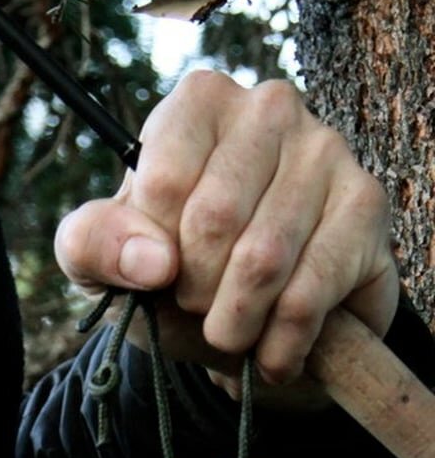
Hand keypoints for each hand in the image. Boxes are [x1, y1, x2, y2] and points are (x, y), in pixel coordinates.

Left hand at [54, 70, 398, 397]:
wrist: (256, 324)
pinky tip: (272, 353)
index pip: (161, 185)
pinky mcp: (366, 205)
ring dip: (235, 324)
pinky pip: (310, 293)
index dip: (151, 255)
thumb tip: (151, 260)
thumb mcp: (104, 262)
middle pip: (213, 221)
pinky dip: (280, 344)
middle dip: (193, 292)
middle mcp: (268, 108)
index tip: (159, 272)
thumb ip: (93, 245)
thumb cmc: (172, 275)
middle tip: (198, 305)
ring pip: (263, 260)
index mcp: (198, 104)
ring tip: (232, 330)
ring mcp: (325, 150)